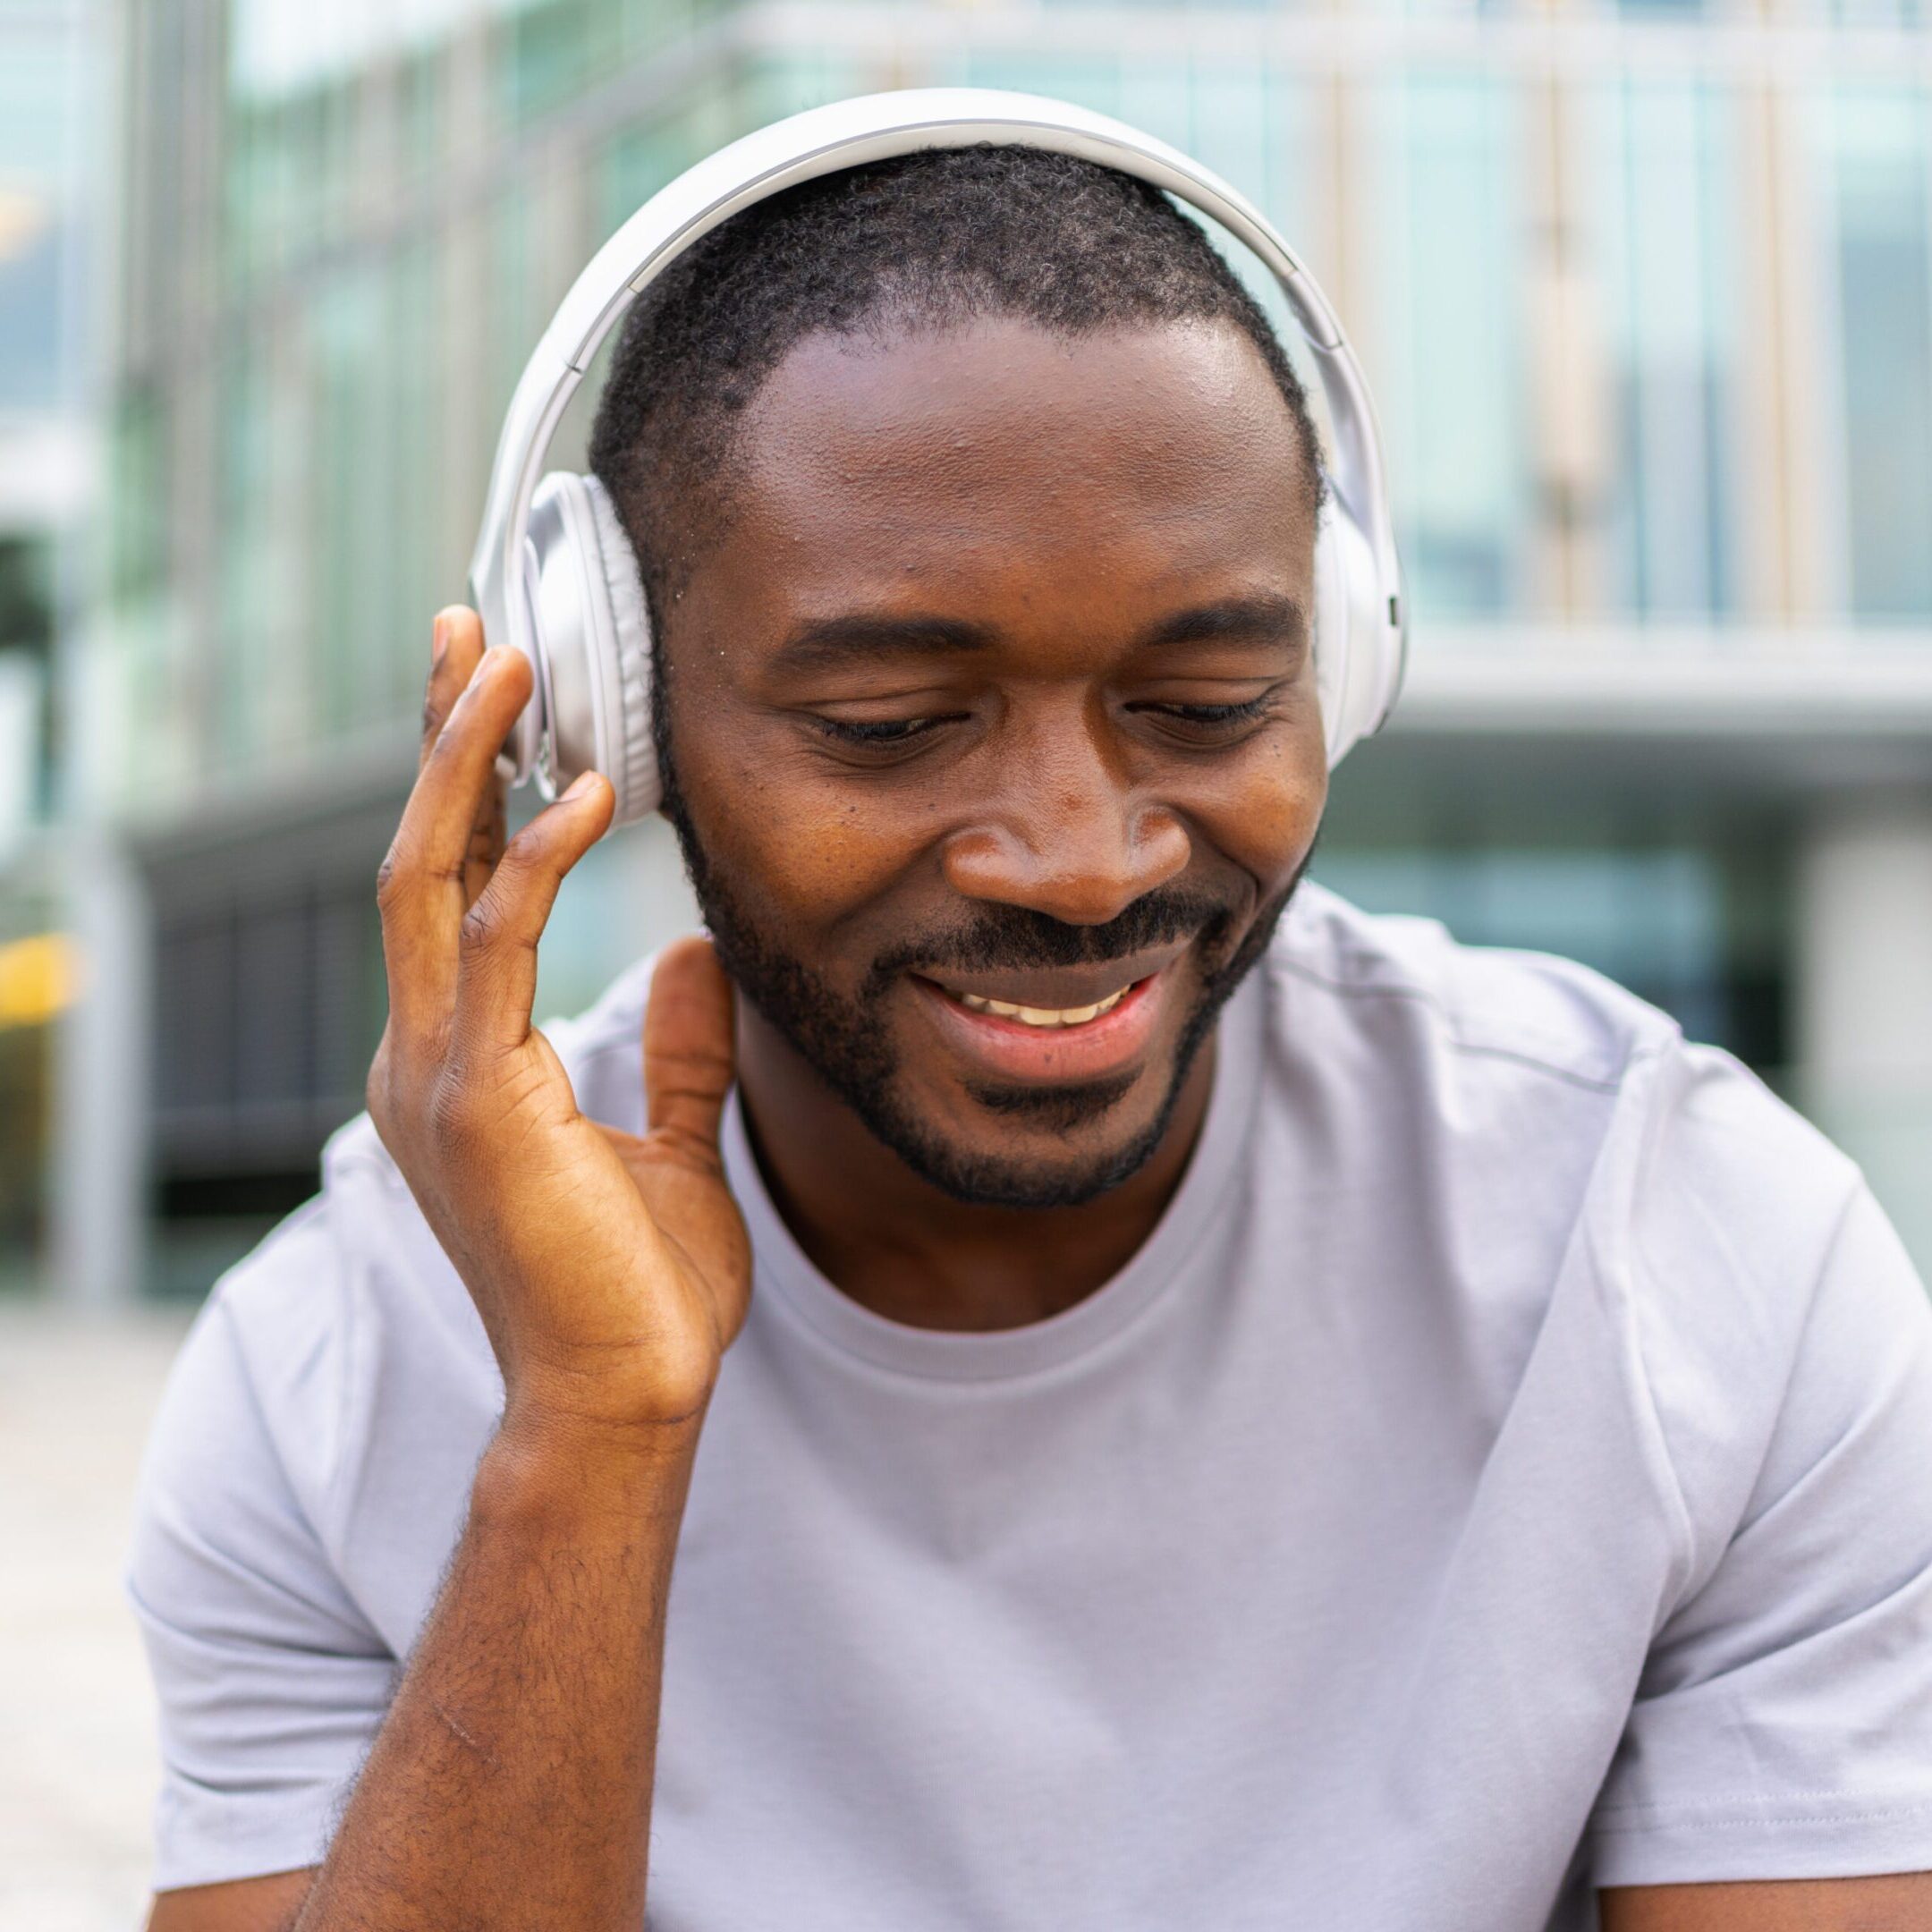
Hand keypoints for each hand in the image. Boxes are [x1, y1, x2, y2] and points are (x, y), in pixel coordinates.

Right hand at [366, 607, 750, 1440]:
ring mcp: (436, 1076)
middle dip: (443, 743)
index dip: (466, 791)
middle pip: (415, 860)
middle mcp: (426, 1057)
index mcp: (462, 1065)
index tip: (502, 699)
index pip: (449, 896)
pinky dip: (531, 861)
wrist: (623, 1399)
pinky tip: (583, 792)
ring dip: (466, 764)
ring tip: (512, 662)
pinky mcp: (474, 1100)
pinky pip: (493, 946)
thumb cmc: (640, 1292)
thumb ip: (675, 1049)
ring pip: (426, 880)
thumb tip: (694, 954)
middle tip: (473, 633)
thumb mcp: (669, 1144)